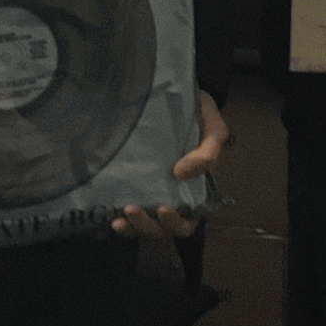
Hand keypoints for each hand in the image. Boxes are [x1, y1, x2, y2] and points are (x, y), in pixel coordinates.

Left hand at [113, 89, 227, 242]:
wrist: (177, 96)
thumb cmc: (200, 115)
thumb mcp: (213, 127)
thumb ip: (208, 151)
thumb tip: (182, 173)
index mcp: (198, 190)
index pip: (188, 220)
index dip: (174, 223)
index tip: (162, 208)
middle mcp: (176, 198)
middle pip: (164, 229)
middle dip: (148, 226)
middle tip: (133, 209)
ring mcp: (155, 194)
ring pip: (145, 227)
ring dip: (133, 226)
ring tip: (120, 216)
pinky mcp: (137, 187)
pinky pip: (130, 216)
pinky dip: (122, 223)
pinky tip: (112, 218)